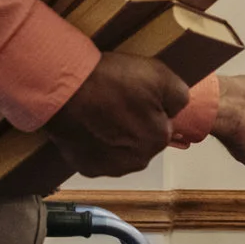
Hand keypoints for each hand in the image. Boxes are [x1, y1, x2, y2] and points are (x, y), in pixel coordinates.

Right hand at [45, 54, 188, 176]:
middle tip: (115, 103)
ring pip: (120, 151)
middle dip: (132, 125)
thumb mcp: (159, 75)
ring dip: (114, 137)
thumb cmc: (111, 81)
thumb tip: (178, 108)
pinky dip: (94, 145)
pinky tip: (87, 126)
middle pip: (141, 141)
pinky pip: (97, 157)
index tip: (134, 96)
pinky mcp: (86, 168)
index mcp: (159, 139)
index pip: (162, 125)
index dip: (149, 108)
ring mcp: (110, 168)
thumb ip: (179, 95)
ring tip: (99, 113)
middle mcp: (138, 161)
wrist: (64, 90)